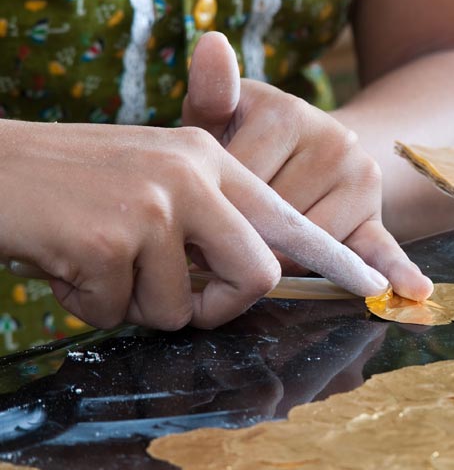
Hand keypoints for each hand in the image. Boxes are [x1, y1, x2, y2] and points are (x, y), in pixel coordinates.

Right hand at [0, 119, 388, 330]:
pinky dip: (88, 303)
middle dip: (220, 306)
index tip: (375, 285)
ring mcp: (153, 204)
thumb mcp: (150, 175)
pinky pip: (118, 311)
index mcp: (208, 158)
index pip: (288, 219)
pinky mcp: (110, 238)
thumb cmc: (69, 183)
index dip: (336, 257)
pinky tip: (62, 261)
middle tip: (176, 299)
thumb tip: (251, 277)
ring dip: (134, 304)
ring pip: (181, 307)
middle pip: (258, 274)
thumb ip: (206, 218)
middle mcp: (192, 175)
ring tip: (94, 259)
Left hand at [183, 32, 432, 300]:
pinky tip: (416, 291)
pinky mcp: (376, 216)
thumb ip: (212, 89)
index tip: (207, 208)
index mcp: (288, 112)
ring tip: (270, 239)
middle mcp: (335, 140)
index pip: (240, 183)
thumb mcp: (225, 114)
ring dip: (283, 255)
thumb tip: (210, 41)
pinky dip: (399, 272)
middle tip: (236, 229)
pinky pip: (384, 248)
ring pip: (310, 243)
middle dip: (249, 233)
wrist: (313, 152)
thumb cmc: (250, 140)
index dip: (216, 207)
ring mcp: (360, 180)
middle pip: (274, 216)